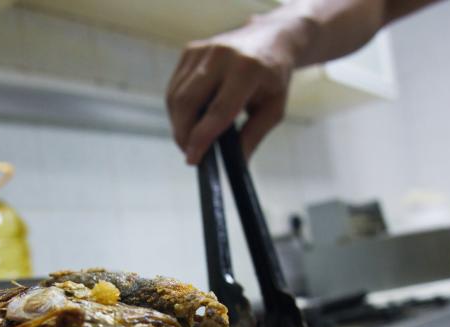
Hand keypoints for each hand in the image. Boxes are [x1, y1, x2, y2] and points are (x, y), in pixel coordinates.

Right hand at [166, 15, 305, 164]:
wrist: (269, 38)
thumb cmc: (273, 76)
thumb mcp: (274, 109)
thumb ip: (254, 136)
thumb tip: (237, 164)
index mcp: (248, 69)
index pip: (218, 110)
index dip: (202, 138)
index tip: (192, 160)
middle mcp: (222, 55)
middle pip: (188, 102)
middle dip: (183, 133)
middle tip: (189, 153)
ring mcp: (203, 50)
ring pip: (176, 95)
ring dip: (178, 123)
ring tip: (190, 140)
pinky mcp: (190, 50)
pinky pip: (175, 87)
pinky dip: (177, 109)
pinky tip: (189, 120)